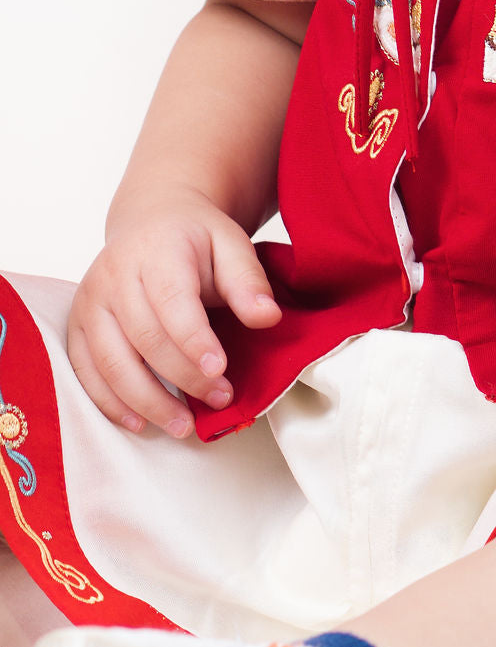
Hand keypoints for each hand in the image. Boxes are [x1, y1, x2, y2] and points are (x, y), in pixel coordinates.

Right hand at [67, 191, 281, 440]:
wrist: (151, 221)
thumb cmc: (195, 239)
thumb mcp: (231, 244)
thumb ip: (248, 281)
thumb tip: (267, 317)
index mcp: (157, 251)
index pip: (172, 302)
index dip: (194, 342)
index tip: (220, 371)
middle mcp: (115, 276)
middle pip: (144, 339)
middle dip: (183, 378)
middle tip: (221, 399)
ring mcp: (91, 302)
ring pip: (111, 362)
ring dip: (147, 401)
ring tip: (183, 425)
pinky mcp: (77, 325)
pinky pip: (86, 371)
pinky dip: (111, 402)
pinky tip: (140, 422)